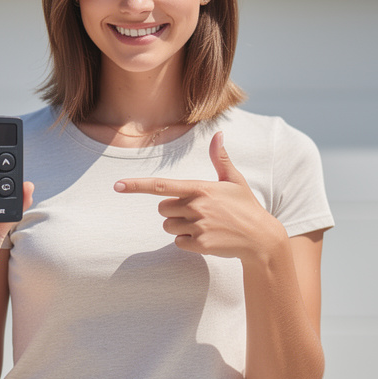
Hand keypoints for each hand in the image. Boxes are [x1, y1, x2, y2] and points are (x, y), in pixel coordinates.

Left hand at [115, 132, 285, 261]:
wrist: (260, 239)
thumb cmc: (245, 206)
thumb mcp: (234, 180)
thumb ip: (220, 158)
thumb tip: (219, 133)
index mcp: (200, 188)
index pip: (161, 186)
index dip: (137, 186)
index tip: (117, 186)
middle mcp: (196, 207)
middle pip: (162, 209)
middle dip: (173, 210)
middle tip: (196, 212)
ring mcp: (198, 227)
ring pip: (168, 226)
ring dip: (179, 227)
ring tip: (203, 225)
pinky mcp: (200, 245)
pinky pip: (178, 242)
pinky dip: (187, 242)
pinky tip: (206, 238)